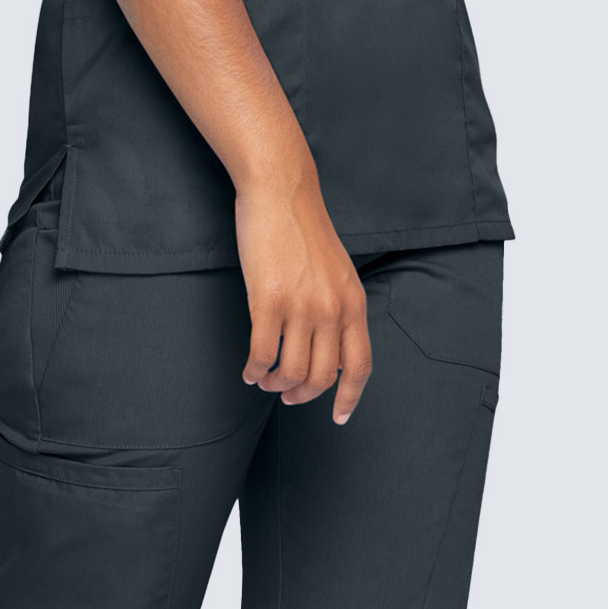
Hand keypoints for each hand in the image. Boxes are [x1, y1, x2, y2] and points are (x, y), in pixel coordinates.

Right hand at [237, 166, 371, 422]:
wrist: (281, 191)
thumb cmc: (304, 229)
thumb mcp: (338, 272)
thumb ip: (339, 309)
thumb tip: (330, 350)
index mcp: (353, 302)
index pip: (359, 366)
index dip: (349, 398)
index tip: (338, 417)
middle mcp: (332, 309)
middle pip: (321, 376)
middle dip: (301, 395)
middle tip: (285, 395)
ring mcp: (301, 307)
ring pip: (290, 371)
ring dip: (274, 384)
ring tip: (264, 381)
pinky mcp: (268, 301)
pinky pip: (261, 352)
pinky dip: (253, 369)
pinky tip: (248, 370)